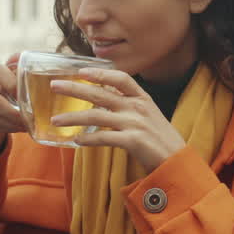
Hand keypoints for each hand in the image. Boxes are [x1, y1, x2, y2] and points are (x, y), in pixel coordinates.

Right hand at [0, 54, 26, 163]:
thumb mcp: (6, 85)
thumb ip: (17, 76)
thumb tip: (34, 71)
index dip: (14, 85)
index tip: (28, 98)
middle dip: (16, 114)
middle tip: (31, 120)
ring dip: (12, 124)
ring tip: (26, 126)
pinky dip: (5, 129)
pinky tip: (15, 129)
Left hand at [49, 68, 186, 171]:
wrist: (178, 162)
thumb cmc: (161, 140)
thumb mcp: (149, 115)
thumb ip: (130, 105)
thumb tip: (107, 96)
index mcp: (143, 99)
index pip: (120, 78)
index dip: (100, 73)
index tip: (81, 71)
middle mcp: (138, 108)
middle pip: (101, 93)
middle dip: (75, 88)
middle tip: (54, 85)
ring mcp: (135, 124)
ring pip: (96, 116)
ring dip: (73, 117)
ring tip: (56, 120)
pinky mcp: (133, 141)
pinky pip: (103, 137)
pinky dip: (87, 139)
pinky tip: (76, 140)